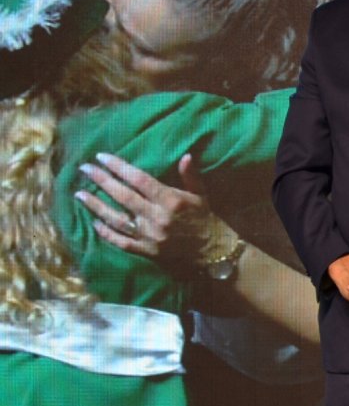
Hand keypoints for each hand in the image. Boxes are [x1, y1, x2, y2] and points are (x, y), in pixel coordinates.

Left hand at [75, 152, 218, 270]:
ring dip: (96, 206)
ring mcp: (150, 235)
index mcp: (171, 200)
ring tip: (79, 194)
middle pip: (123, 196)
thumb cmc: (205, 218)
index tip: (102, 157)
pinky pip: (121, 241)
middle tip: (84, 169)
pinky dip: (106, 233)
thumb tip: (186, 155)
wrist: (213, 251)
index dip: (119, 167)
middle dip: (101, 180)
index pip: (139, 180)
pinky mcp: (147, 250)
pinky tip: (94, 223)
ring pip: (116, 219)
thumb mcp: (201, 194)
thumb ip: (191, 176)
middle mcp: (157, 217)